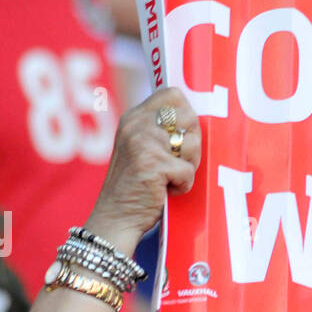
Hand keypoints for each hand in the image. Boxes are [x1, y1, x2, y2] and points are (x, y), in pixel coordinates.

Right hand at [84, 87, 200, 253]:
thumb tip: (196, 121)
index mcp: (134, 117)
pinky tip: (164, 191)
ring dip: (188, 167)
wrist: (116, 218)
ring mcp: (143, 142)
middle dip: (191, 144)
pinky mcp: (153, 164)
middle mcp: (137, 124)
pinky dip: (182, 187)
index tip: (179, 139)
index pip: (173, 94)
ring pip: (192, 144)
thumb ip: (160, 131)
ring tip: (167, 178)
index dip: (186, 116)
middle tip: (175, 164)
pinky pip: (188, 172)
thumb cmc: (135, 187)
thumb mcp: (141, 148)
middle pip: (189, 117)